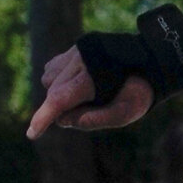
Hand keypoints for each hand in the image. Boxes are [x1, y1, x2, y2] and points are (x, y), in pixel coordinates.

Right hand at [28, 48, 152, 137]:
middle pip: (53, 92)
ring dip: (57, 93)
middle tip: (86, 112)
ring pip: (49, 78)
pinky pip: (53, 67)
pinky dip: (58, 80)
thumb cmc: (140, 91)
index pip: (59, 99)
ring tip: (85, 97)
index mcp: (92, 77)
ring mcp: (75, 51)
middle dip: (58, 108)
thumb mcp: (127, 112)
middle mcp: (80, 60)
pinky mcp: (74, 48)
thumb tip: (64, 122)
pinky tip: (77, 85)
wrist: (150, 61)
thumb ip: (98, 120)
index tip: (32, 134)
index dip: (43, 118)